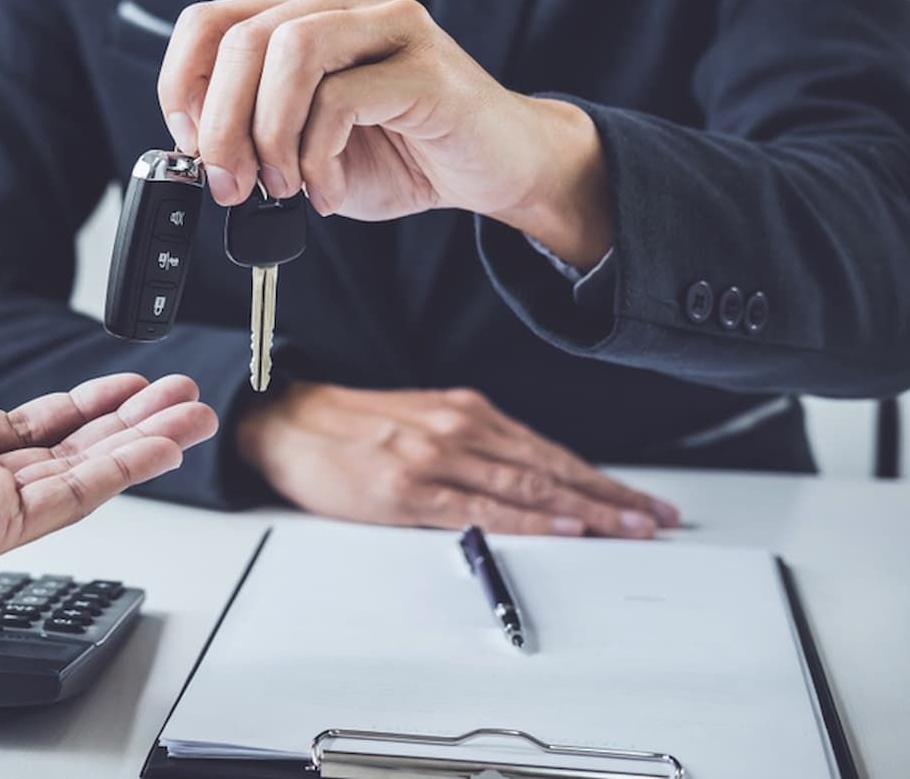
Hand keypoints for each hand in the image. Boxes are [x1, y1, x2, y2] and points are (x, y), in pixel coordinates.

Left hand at [0, 320, 217, 571]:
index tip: (131, 381)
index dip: (83, 406)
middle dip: (132, 427)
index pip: (28, 432)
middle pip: (67, 457)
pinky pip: (63, 499)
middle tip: (188, 401)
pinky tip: (160, 444)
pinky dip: (118, 471)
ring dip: (141, 446)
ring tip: (195, 417)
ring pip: (78, 480)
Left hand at [158, 0, 612, 268]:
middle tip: (232, 185)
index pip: (209, 23)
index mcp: (303, 11)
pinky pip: (341, 99)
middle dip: (221, 127)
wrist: (494, 167)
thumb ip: (251, 134)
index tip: (191, 147)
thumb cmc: (401, 151)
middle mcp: (343, 1)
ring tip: (284, 185)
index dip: (183, 87)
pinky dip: (319, 158)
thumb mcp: (303, 146)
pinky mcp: (424, 63)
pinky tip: (328, 189)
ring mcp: (389, 23)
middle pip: (242, 41)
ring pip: (289, 53)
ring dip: (269, 135)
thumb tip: (200, 153)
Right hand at [235, 382, 679, 536]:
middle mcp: (459, 428)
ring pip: (528, 486)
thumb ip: (469, 446)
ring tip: (630, 529)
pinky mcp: (409, 490)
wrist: (285, 422)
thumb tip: (525, 482)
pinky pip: (481, 509)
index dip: (600, 479)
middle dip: (610, 497)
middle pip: (551, 468)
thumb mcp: (418, 422)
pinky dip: (529, 519)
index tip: (640, 501)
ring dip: (587, 510)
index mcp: (465, 412)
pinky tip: (562, 528)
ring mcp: (436, 457)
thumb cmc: (348, 429)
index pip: (549, 451)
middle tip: (656, 519)